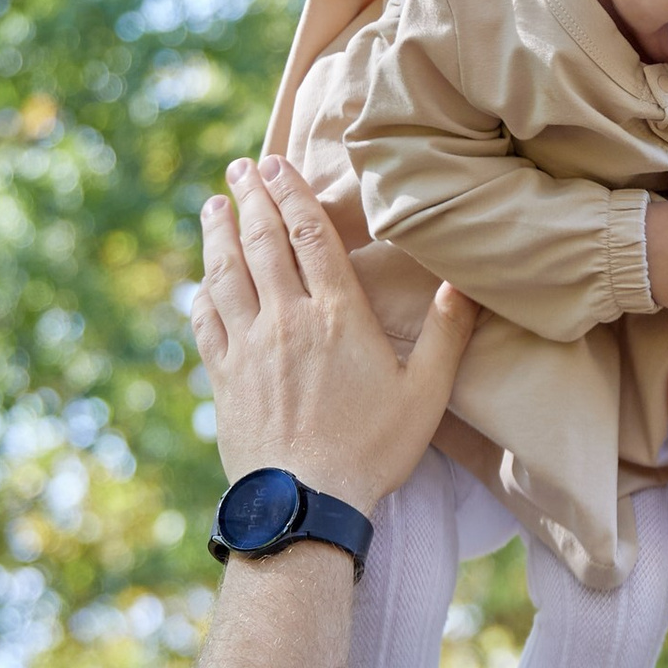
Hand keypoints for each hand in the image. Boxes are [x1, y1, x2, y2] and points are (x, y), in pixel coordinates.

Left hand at [192, 157, 472, 513]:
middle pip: (262, 243)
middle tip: (240, 167)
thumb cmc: (371, 451)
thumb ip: (448, 335)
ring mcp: (248, 347)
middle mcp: (286, 320)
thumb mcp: (426, 395)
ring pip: (227, 274)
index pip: (310, 236)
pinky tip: (201, 283)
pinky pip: (206, 323)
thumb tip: (466, 282)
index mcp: (337, 316)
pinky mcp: (223, 378)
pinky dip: (202, 294)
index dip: (292, 194)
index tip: (276, 164)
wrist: (305, 504)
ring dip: (218, 235)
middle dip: (251, 199)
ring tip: (213, 205)